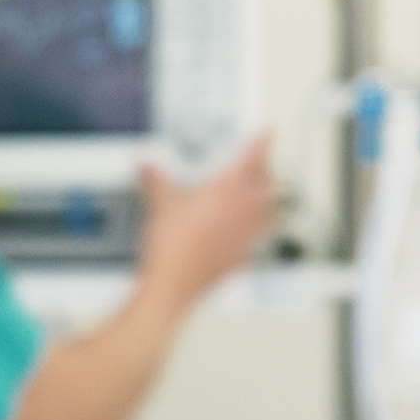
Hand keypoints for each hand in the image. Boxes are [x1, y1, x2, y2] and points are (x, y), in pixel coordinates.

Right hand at [135, 132, 274, 307]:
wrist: (173, 285)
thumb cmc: (171, 249)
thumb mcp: (159, 206)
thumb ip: (156, 182)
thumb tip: (149, 168)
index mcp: (226, 191)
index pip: (251, 159)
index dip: (261, 143)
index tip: (266, 134)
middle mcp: (243, 211)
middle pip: (268, 184)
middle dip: (266, 171)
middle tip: (262, 164)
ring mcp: (246, 235)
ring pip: (270, 211)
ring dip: (268, 200)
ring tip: (264, 196)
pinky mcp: (242, 256)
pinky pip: (259, 238)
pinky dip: (258, 230)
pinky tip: (251, 232)